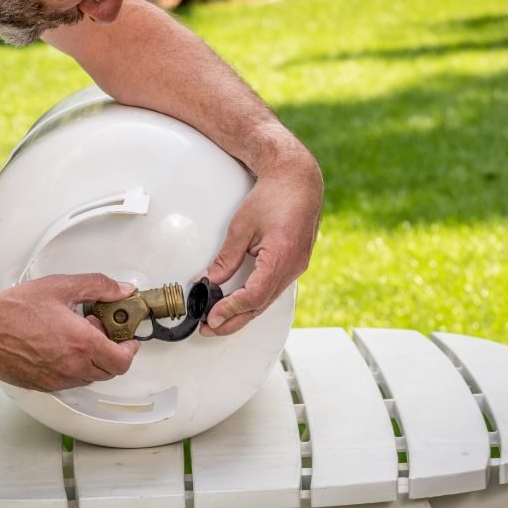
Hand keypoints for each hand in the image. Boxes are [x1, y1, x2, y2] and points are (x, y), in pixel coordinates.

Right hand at [0, 274, 139, 390]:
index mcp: (81, 343)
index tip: (129, 340)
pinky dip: (74, 368)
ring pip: (89, 377)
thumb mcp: (62, 286)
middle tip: (99, 332)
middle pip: (109, 371)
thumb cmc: (13, 309)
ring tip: (76, 337)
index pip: (122, 361)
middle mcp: (71, 366)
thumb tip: (121, 290)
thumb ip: (98, 286)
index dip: (130, 350)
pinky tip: (60, 347)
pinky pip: (69, 382)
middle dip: (112, 353)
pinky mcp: (42, 385)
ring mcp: (56, 379)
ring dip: (93, 361)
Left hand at [204, 146, 322, 334]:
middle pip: (261, 305)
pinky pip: (274, 289)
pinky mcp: (295, 264)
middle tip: (210, 327)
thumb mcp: (242, 226)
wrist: (298, 180)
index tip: (212, 317)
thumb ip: (227, 258)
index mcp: (282, 256)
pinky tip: (240, 303)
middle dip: (234, 320)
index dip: (231, 310)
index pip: (254, 296)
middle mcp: (293, 266)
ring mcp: (297, 267)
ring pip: (268, 300)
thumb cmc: (274, 195)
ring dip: (244, 313)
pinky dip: (255, 300)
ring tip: (220, 319)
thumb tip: (211, 280)